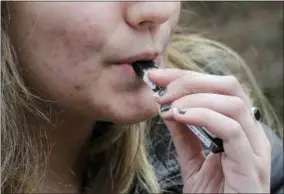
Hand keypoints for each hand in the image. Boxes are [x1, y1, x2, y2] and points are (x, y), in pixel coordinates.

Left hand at [148, 68, 270, 192]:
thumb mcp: (192, 160)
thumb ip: (184, 134)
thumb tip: (168, 108)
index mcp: (239, 128)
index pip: (218, 88)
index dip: (187, 77)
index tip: (158, 77)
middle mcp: (251, 133)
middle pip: (229, 87)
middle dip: (191, 81)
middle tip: (162, 90)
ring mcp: (254, 149)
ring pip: (232, 103)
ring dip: (195, 98)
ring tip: (169, 106)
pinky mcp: (251, 166)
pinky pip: (232, 130)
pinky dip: (203, 116)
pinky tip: (180, 117)